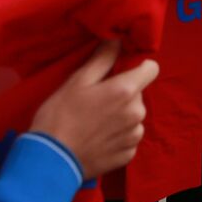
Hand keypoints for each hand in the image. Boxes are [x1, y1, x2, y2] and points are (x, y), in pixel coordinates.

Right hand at [30, 41, 159, 179]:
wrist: (50, 161)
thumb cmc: (60, 115)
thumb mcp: (77, 81)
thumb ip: (102, 59)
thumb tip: (117, 40)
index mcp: (127, 91)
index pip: (151, 68)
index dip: (137, 67)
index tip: (120, 72)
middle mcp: (137, 113)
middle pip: (138, 94)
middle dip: (122, 94)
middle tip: (96, 101)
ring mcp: (134, 136)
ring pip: (134, 116)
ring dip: (121, 116)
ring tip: (95, 124)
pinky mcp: (128, 155)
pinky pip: (128, 138)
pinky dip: (117, 137)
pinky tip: (97, 140)